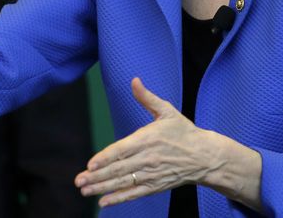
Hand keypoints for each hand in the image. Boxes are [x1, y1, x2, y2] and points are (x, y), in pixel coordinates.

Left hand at [74, 77, 221, 207]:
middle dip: (97, 176)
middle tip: (78, 181)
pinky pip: (134, 193)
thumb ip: (147, 98)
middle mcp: (148, 158)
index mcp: (148, 139)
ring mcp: (151, 174)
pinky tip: (104, 202)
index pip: (123, 150)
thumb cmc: (183, 132)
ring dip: (102, 188)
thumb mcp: (167, 111)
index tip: (91, 164)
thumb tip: (134, 80)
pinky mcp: (155, 186)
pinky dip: (119, 198)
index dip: (106, 158)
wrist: (204, 156)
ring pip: (123, 182)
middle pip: (119, 169)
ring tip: (85, 190)